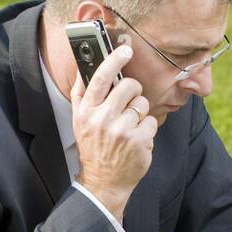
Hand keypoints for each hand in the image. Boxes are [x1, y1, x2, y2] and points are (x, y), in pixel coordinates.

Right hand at [70, 43, 157, 221]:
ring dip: (140, 112)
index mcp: (86, 112)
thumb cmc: (94, 147)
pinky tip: (137, 139)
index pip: (100, 78)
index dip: (114, 60)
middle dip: (133, 90)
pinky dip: (147, 129)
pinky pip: (152, 121)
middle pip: (128, 86)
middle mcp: (102, 120)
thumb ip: (81, 94)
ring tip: (129, 127)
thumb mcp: (79, 121)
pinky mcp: (139, 142)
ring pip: (142, 103)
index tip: (126, 50)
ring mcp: (122, 131)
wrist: (104, 182)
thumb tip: (82, 64)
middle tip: (129, 102)